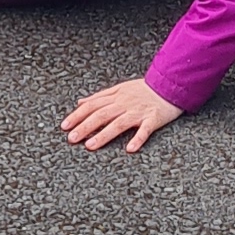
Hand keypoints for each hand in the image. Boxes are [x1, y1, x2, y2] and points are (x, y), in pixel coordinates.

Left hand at [61, 73, 180, 152]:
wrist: (170, 85)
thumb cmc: (144, 89)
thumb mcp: (120, 88)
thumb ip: (100, 96)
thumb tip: (80, 102)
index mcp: (116, 96)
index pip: (92, 105)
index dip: (77, 115)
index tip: (64, 126)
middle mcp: (125, 103)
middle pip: (101, 115)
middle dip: (85, 127)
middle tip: (72, 138)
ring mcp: (139, 111)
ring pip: (118, 123)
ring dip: (104, 135)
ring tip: (91, 146)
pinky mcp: (153, 119)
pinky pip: (145, 130)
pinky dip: (137, 138)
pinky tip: (130, 149)